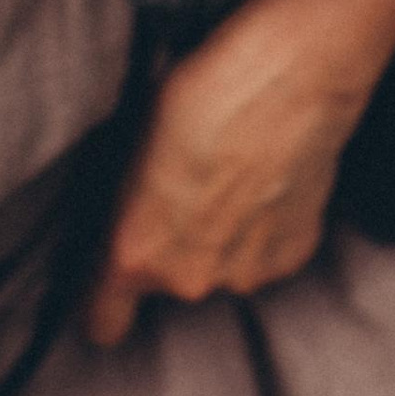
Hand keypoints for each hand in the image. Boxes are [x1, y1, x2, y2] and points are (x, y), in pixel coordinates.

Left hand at [83, 0, 363, 346]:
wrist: (293, 73)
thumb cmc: (205, 89)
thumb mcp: (135, 141)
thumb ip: (131, 203)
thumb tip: (131, 213)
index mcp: (137, 252)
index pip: (102, 322)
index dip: (101, 302)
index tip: (108, 282)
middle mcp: (190, 279)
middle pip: (166, 281)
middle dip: (171, 245)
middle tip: (187, 186)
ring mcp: (247, 273)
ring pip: (218, 266)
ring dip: (220, 236)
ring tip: (234, 174)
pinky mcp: (293, 256)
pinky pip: (262, 252)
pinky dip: (262, 226)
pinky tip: (267, 179)